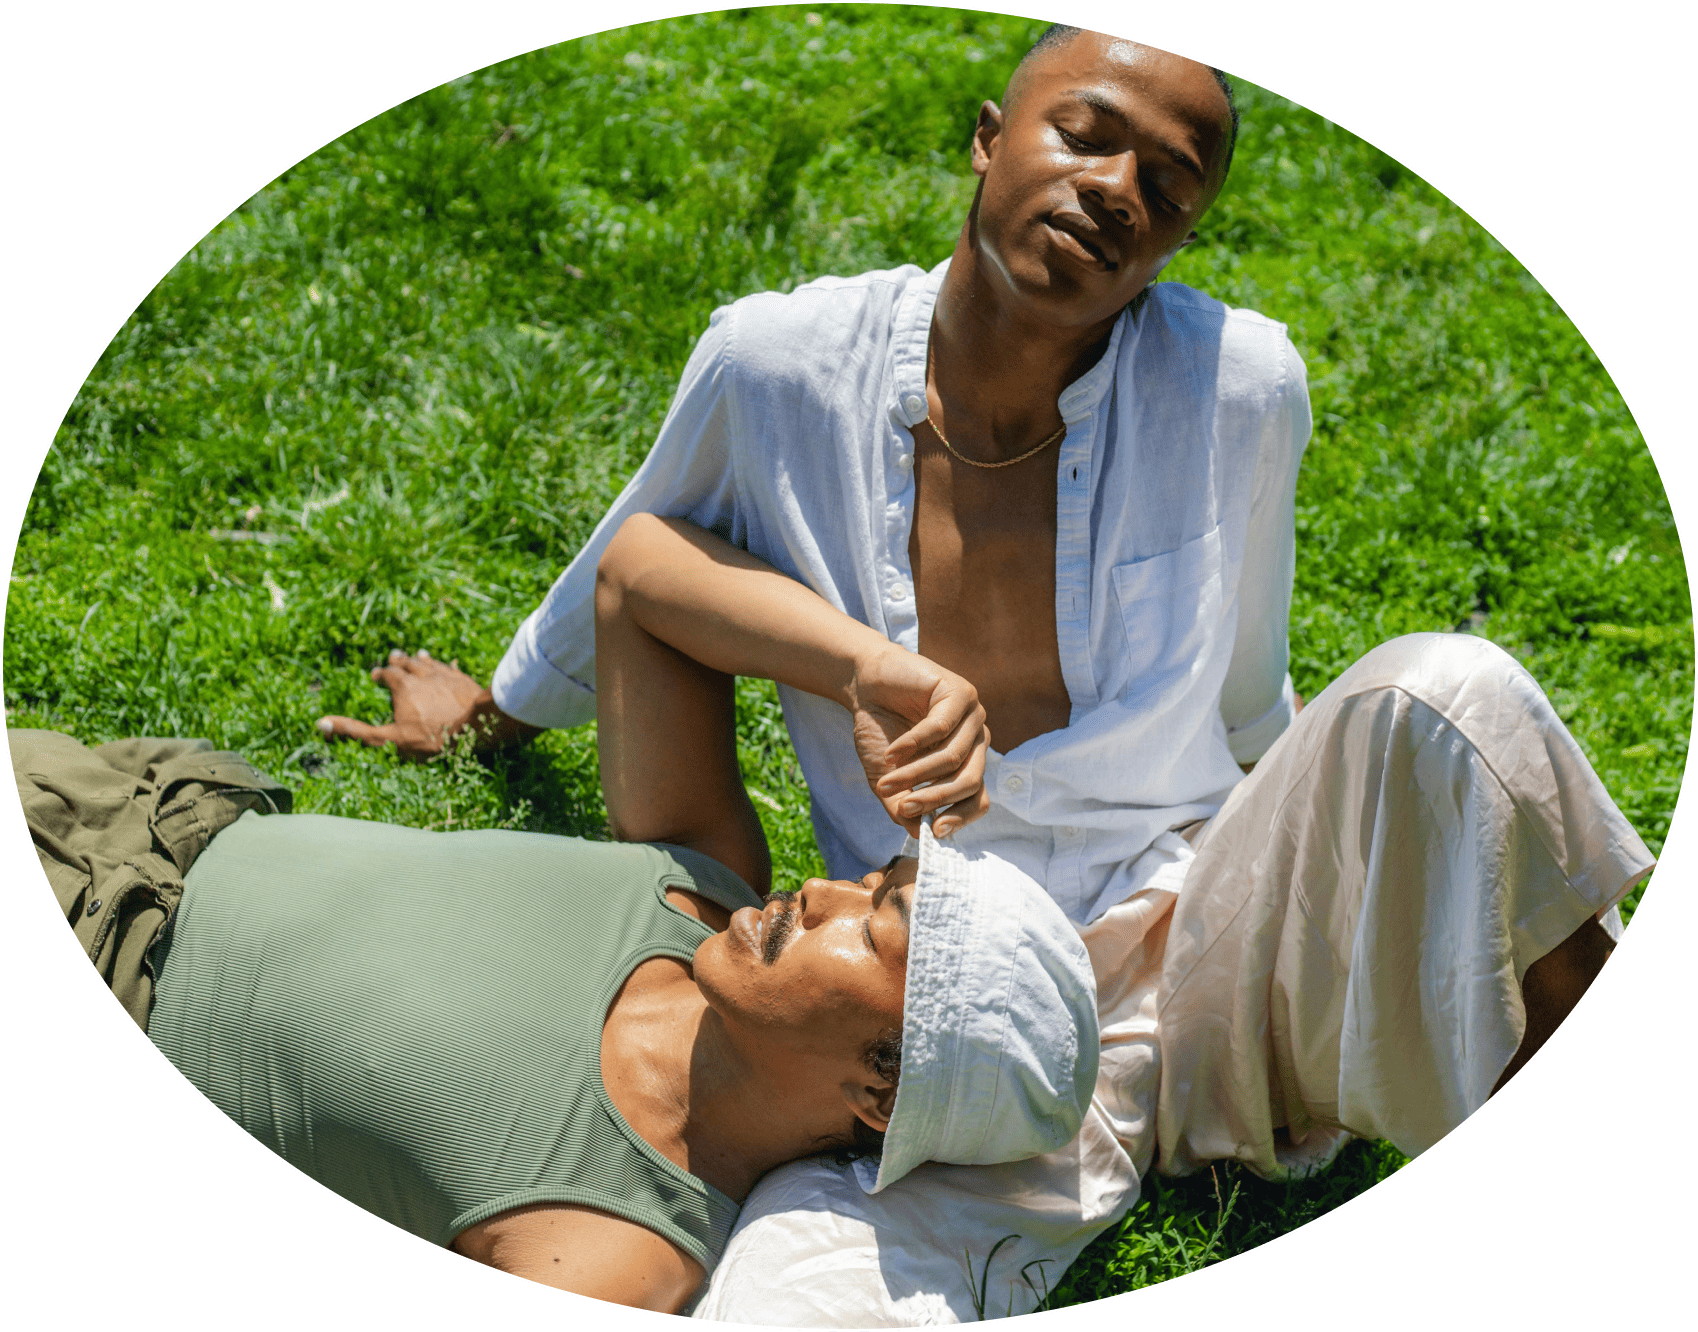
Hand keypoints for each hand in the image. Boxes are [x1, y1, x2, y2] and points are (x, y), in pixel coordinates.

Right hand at [316, 650, 534, 759]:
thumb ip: (357, 731)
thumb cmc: (431, 736)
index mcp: (403, 686)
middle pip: (408, 663)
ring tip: (418, 656)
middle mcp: (423, 674)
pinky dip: (446, 667)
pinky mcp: (464, 680)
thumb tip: (321, 724)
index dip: (381, 674)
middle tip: (394, 657)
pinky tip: (448, 666)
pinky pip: (452, 669)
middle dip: (399, 661)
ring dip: (421, 660)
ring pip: (430, 662)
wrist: (477, 726)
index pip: (387, 674)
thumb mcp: (390, 739)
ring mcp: (445, 675)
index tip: (376, 676)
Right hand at [847, 646, 989, 838]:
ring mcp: (973, 715)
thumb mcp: (887, 779)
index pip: (979, 798)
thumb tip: (922, 836)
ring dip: (915, 774)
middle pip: (970, 781)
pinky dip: (912, 745)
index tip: (936, 831)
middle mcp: (977, 740)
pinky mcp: (960, 693)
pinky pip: (939, 728)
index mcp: (967, 763)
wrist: (866, 684)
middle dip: (935, 799)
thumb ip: (902, 807)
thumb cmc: (880, 731)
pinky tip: (892, 752)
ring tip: (886, 781)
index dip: (961, 817)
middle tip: (905, 807)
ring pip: (952, 758)